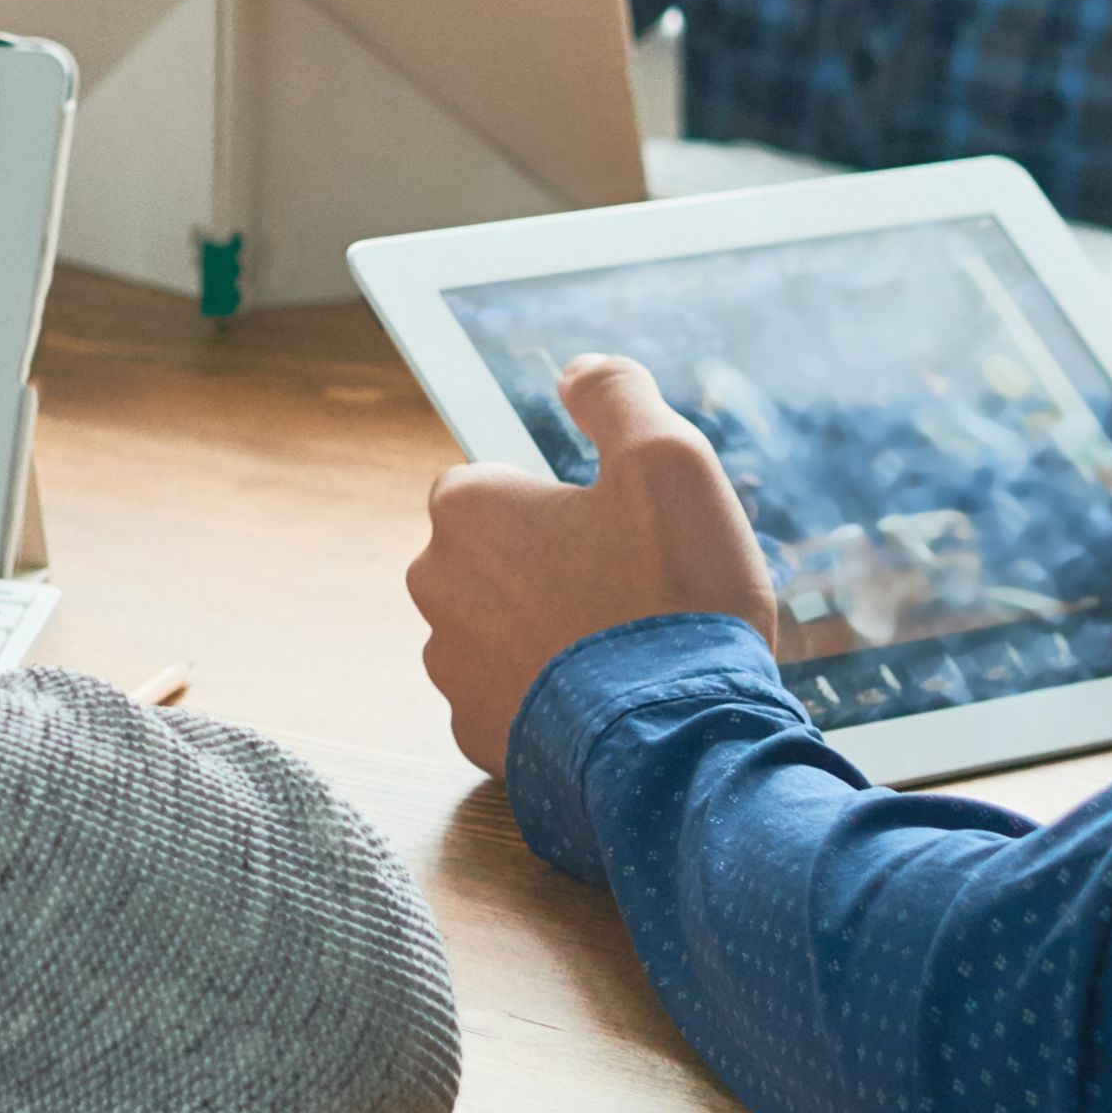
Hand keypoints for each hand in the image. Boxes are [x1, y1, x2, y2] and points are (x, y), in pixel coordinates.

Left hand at [407, 357, 785, 775]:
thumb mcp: (668, 460)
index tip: (615, 532)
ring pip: (501, 629)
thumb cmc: (670, 595)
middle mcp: (435, 584)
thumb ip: (616, 396)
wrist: (676, 740)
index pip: (494, 483)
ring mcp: (451, 667)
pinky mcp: (476, 734)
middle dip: (551, 568)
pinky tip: (606, 702)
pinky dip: (552, 697)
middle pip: (494, 558)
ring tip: (624, 652)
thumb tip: (574, 373)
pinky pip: (512, 698)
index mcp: (466, 510)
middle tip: (630, 591)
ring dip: (549, 633)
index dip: (561, 503)